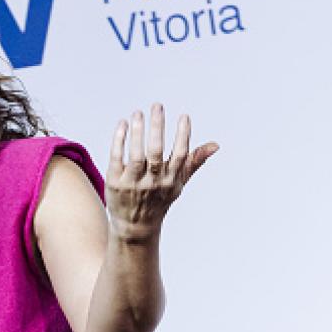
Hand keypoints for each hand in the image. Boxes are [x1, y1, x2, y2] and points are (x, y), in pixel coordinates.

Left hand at [106, 103, 217, 242]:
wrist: (134, 226)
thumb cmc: (159, 199)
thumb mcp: (178, 183)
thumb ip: (194, 162)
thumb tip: (215, 145)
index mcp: (171, 180)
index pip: (180, 155)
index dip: (183, 136)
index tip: (184, 116)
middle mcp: (153, 182)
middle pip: (156, 152)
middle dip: (158, 128)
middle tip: (157, 106)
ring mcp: (133, 183)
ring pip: (136, 155)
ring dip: (138, 132)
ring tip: (138, 113)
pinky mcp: (115, 182)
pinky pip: (117, 158)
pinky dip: (119, 140)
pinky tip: (123, 124)